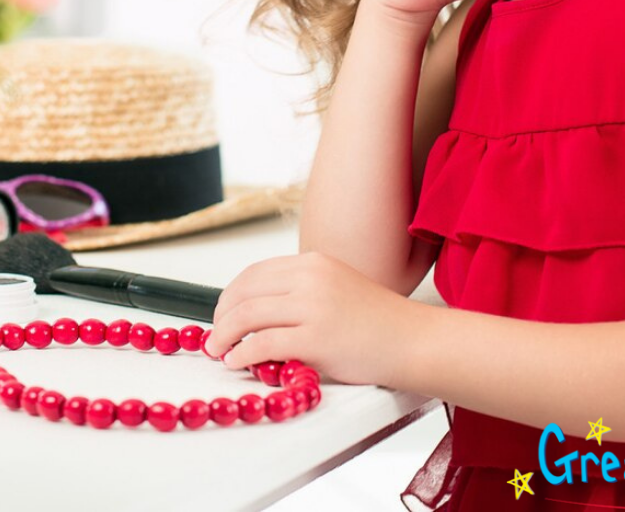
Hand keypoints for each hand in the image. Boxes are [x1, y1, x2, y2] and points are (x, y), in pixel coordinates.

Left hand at [206, 251, 416, 387]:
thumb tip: (260, 309)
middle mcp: (310, 278)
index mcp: (314, 262)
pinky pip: (262, 344)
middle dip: (221, 316)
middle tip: (214, 336)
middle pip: (244, 292)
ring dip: (224, 336)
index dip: (230, 295)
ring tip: (218, 351)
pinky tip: (237, 362)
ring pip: (247, 316)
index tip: (222, 312)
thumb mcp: (336, 287)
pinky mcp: (315, 338)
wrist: (410, 339)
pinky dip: (242, 354)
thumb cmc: (377, 321)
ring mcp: (312, 306)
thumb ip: (301, 291)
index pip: (255, 273)